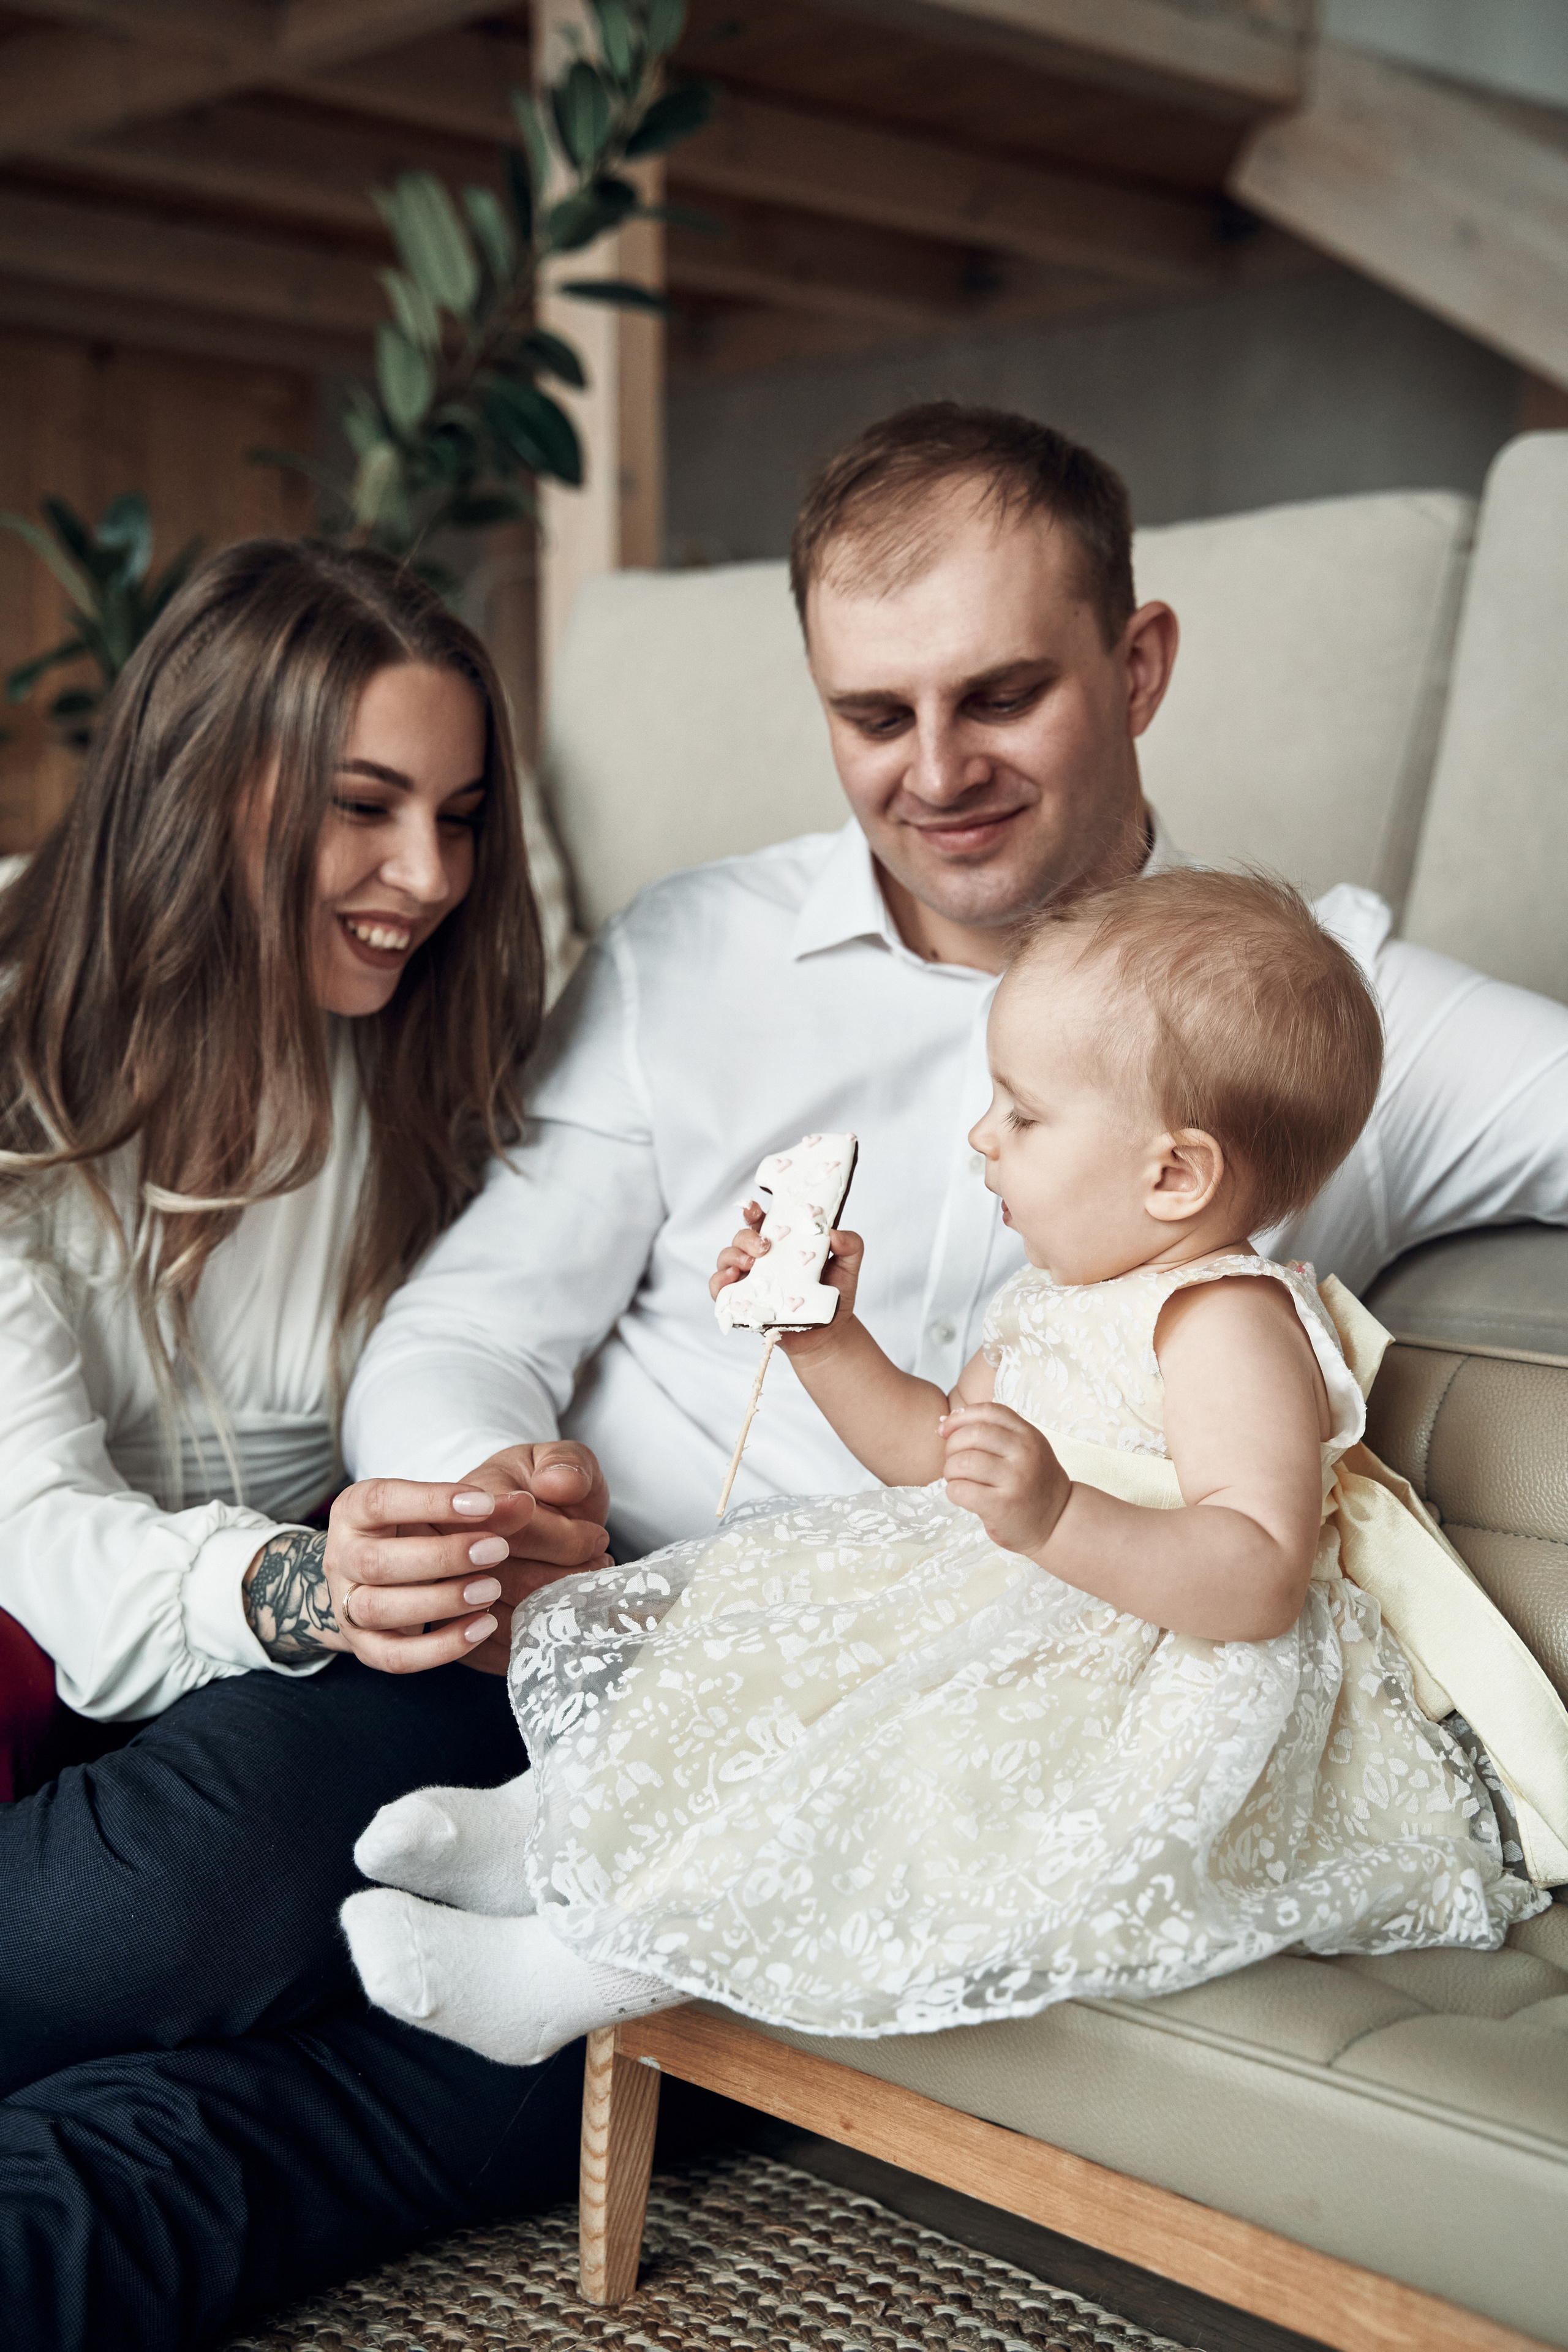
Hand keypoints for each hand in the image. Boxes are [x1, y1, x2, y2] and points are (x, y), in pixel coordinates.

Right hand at [323, 1443, 608, 1678]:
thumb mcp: (462, 1499)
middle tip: (498, 1551)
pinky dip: (436, 1647)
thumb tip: (526, 1503)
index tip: (485, 1503)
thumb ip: (496, 1497)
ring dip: (439, 1602)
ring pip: (378, 1610)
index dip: (431, 1502)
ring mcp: (348, 1603)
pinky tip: (481, 1628)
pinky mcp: (366, 1645)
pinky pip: (392, 1656)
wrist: (398, 1563)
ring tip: (492, 1591)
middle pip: (375, 1561)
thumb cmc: (439, 1522)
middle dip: (440, 1557)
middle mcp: (342, 1555)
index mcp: (356, 1508)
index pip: (382, 1501)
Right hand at [710, 1202, 864, 1358]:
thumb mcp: (849, 1265)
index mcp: (782, 1243)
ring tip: (750, 1264)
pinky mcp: (741, 1302)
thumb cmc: (835, 1294)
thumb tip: (833, 1233)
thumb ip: (850, 1244)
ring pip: (726, 1258)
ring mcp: (749, 1279)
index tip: (754, 1208)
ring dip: (732, 1256)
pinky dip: (718, 1281)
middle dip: (746, 1237)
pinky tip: (731, 1279)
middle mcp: (762, 1258)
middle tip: (764, 1247)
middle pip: (741, 1237)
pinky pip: (719, 1289)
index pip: (761, 1220)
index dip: (752, 1211)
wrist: (829, 1333)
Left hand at [939, 1401, 1070, 1557]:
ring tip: (957, 1479)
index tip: (945, 1430)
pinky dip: (953, 1491)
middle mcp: (1024, 1453)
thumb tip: (943, 1424)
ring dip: (950, 1471)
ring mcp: (1015, 1480)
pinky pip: (961, 1490)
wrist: (1058, 1521)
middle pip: (973, 1434)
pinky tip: (962, 1494)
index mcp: (1028, 1435)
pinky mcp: (1003, 1506)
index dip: (960, 1417)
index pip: (988, 1411)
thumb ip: (994, 1434)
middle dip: (951, 1446)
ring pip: (963, 1462)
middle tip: (953, 1461)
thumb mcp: (1025, 1449)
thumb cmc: (1031, 1483)